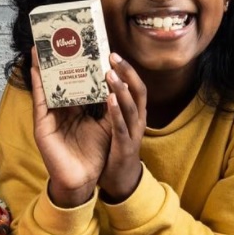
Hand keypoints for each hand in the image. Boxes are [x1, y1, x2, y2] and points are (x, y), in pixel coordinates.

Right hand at [30, 49, 111, 207]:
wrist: (84, 181)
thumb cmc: (94, 155)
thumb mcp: (106, 124)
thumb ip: (109, 105)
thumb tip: (117, 82)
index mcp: (77, 109)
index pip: (78, 81)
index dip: (80, 65)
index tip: (83, 44)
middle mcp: (62, 109)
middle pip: (60, 80)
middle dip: (60, 60)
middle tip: (59, 36)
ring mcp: (51, 115)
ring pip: (47, 85)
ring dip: (43, 65)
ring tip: (40, 44)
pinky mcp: (43, 124)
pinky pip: (40, 99)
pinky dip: (37, 82)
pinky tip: (35, 67)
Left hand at [98, 54, 145, 202]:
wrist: (120, 180)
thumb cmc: (115, 147)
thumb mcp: (114, 122)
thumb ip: (109, 105)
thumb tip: (94, 82)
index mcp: (135, 112)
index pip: (135, 86)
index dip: (127, 70)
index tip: (114, 54)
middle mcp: (138, 120)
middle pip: (138, 90)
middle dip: (127, 72)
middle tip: (113, 56)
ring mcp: (133, 133)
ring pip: (132, 106)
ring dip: (122, 88)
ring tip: (111, 73)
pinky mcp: (125, 146)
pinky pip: (121, 127)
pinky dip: (116, 112)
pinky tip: (109, 99)